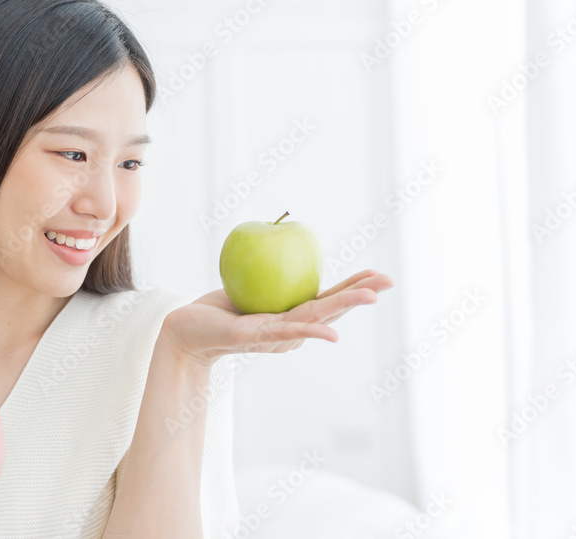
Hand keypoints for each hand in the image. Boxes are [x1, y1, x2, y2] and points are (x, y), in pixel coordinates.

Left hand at [160, 269, 394, 366]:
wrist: (186, 331)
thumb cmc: (218, 308)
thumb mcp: (252, 286)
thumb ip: (272, 273)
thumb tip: (287, 238)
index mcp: (292, 318)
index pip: (328, 300)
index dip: (355, 288)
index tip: (380, 276)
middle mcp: (290, 332)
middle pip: (330, 310)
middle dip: (361, 296)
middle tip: (389, 281)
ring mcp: (276, 338)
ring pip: (316, 319)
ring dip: (345, 308)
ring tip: (371, 297)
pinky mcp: (256, 338)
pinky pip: (286, 332)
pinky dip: (312, 334)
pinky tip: (333, 336)